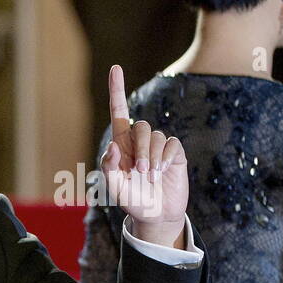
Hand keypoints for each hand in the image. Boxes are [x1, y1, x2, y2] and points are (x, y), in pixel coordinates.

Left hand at [101, 64, 188, 245]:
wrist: (155, 214)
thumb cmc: (131, 200)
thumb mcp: (113, 187)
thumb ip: (108, 167)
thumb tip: (113, 145)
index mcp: (121, 144)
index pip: (119, 112)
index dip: (116, 90)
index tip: (115, 68)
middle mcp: (139, 141)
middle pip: (142, 126)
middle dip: (140, 149)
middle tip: (140, 172)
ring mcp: (158, 146)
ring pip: (157, 136)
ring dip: (152, 158)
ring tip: (150, 177)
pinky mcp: (174, 153)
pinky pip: (171, 145)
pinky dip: (165, 159)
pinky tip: (163, 172)